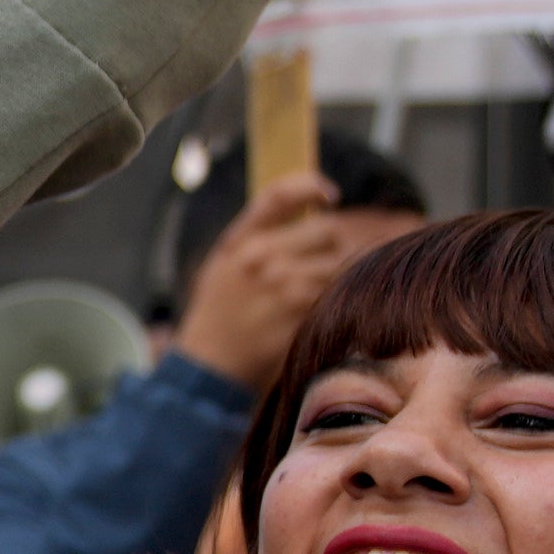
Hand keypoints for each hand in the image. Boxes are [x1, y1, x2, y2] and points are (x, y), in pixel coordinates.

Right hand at [175, 168, 382, 392]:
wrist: (209, 366)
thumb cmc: (219, 313)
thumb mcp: (223, 264)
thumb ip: (258, 234)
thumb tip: (311, 207)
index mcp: (239, 240)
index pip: (280, 195)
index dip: (310, 186)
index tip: (329, 194)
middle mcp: (261, 257)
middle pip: (326, 230)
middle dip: (334, 244)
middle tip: (329, 261)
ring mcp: (282, 285)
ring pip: (340, 261)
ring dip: (344, 271)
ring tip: (333, 286)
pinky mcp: (301, 314)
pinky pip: (338, 292)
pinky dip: (343, 296)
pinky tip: (334, 306)